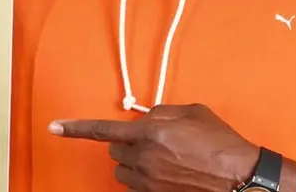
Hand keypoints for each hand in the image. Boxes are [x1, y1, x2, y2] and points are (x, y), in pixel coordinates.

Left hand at [49, 103, 260, 191]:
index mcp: (151, 132)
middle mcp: (145, 158)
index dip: (75, 128)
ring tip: (162, 160)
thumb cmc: (221, 144)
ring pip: (122, 171)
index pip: (102, 129)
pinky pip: (135, 186)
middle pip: (114, 150)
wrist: (240, 178)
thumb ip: (162, 112)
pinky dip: (144, 179)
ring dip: (133, 163)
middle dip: (127, 143)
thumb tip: (147, 117)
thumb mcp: (193, 112)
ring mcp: (149, 182)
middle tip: (153, 142)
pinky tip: (167, 174)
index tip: (55, 127)